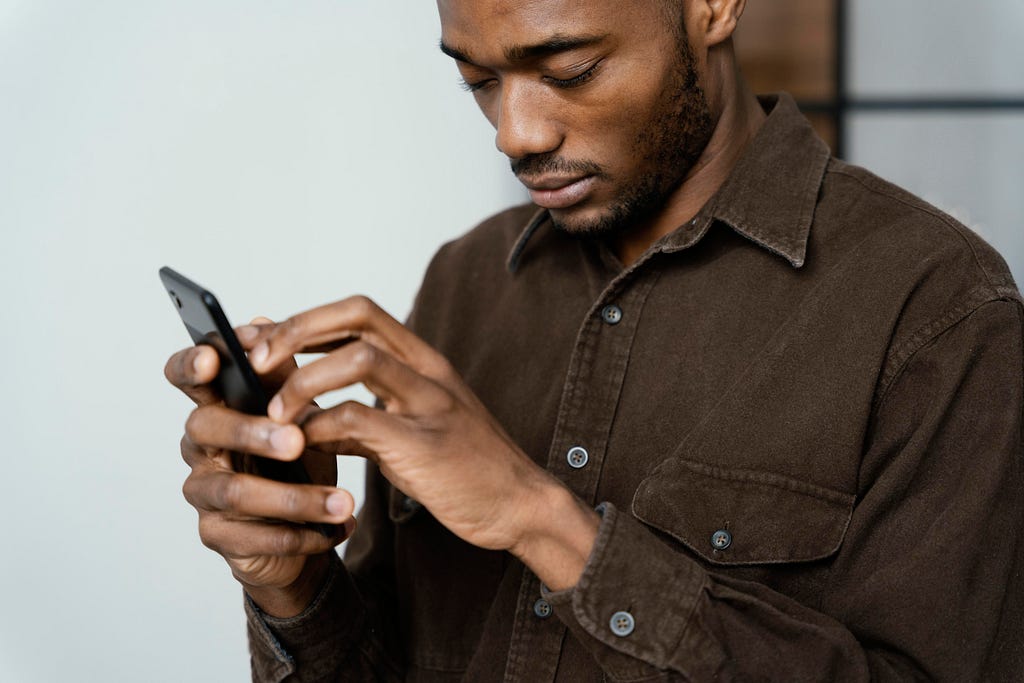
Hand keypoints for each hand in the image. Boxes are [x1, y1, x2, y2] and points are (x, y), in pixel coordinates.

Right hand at [164, 319, 356, 615]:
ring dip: (294, 497)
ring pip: (235, 491)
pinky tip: (334, 531)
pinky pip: (252, 538)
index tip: (215, 356)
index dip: (192, 364)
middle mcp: (200, 446)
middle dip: (253, 433)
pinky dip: (298, 534)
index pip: (188, 376)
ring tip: (343, 502)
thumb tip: (263, 323)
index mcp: (217, 406)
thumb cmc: (298, 461)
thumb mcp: (300, 412)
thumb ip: (283, 375)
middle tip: (297, 440)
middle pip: (208, 429)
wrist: (304, 529)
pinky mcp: (216, 535)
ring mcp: (204, 492)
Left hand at [247, 297, 599, 588]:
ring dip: (303, 380)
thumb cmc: (466, 469)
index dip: (307, 319)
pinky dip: (320, 427)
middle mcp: (428, 370)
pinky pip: (360, 418)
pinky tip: (303, 445)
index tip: (266, 341)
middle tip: (256, 359)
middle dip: (297, 330)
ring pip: (358, 358)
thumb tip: (305, 415)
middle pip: (357, 316)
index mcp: (423, 361)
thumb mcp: (410, 430)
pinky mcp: (424, 444)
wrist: (520, 505)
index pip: (360, 312)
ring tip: (272, 413)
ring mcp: (430, 403)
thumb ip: (364, 415)